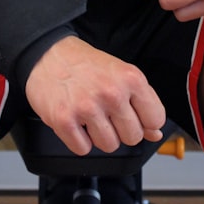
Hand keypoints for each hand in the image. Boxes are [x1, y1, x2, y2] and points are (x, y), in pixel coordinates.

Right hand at [24, 36, 165, 155]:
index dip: (145, 122)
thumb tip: (155, 133)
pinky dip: (79, 140)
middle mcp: (111, 93)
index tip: (134, 116)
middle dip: (121, 130)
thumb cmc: (85, 64)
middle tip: (107, 114)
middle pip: (133, 137)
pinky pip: (83, 149)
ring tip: (90, 116)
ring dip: (99, 136)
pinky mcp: (64, 120)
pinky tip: (77, 122)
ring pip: (109, 146)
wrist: (49, 54)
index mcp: (131, 79)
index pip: (155, 120)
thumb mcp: (121, 74)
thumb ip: (142, 103)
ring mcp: (87, 107)